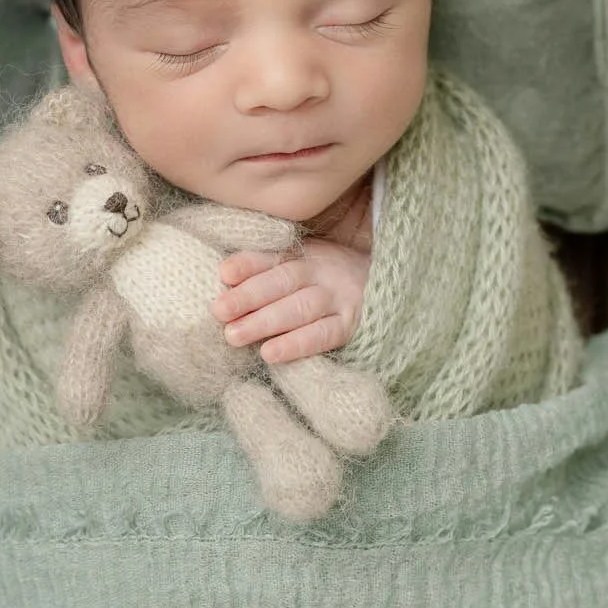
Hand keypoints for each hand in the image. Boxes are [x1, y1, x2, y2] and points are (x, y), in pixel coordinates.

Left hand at [210, 238, 370, 363]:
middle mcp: (322, 273)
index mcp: (305, 254)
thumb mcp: (303, 262)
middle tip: (219, 311)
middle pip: (282, 282)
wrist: (389, 283)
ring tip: (234, 336)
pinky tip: (270, 354)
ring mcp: (338, 298)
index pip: (272, 257)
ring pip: (299, 309)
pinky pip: (322, 336)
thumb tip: (223, 277)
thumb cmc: (328, 278)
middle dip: (248, 297)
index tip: (223, 273)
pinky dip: (296, 345)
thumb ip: (267, 268)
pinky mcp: (350, 325)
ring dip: (265, 323)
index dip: (248, 264)